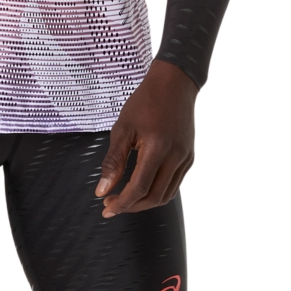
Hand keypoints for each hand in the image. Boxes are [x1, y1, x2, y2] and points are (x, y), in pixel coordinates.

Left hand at [96, 59, 197, 217]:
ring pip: (166, 195)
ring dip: (145, 202)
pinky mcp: (188, 157)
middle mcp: (175, 157)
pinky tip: (142, 187)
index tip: (107, 207)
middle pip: (154, 197)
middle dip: (131, 206)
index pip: (139, 188)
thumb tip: (102, 189)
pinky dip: (157, 192)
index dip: (122, 203)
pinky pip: (174, 184)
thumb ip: (113, 161)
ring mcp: (185, 158)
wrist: (174, 84)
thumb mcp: (122, 128)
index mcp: (157, 148)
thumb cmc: (146, 101)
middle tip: (112, 205)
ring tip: (125, 200)